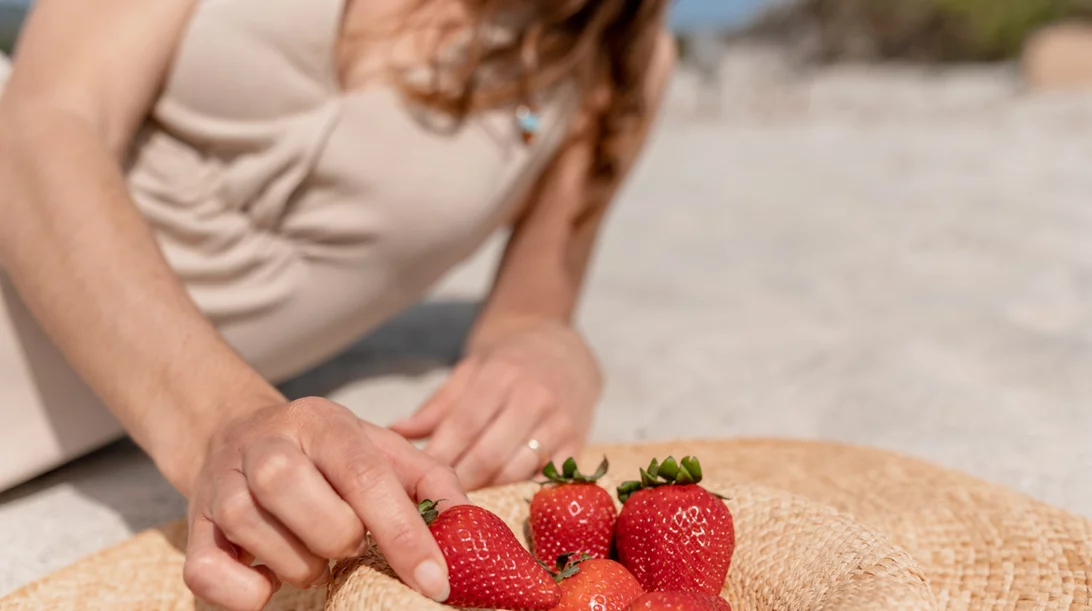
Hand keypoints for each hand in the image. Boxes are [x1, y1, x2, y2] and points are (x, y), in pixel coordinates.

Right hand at [181, 397, 468, 610]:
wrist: (233, 434)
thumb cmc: (322, 452)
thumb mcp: (378, 448)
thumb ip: (430, 479)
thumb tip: (467, 525)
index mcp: (321, 424)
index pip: (367, 478)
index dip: (405, 535)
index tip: (434, 581)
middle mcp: (267, 448)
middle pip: (319, 517)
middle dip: (345, 543)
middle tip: (346, 539)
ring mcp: (222, 488)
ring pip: (271, 549)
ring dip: (304, 566)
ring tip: (310, 547)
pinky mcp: (192, 529)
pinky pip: (212, 579)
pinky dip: (247, 592)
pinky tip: (268, 573)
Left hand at [391, 319, 601, 489]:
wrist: (563, 347)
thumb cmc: (509, 362)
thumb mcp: (470, 370)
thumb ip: (437, 405)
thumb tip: (397, 432)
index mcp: (501, 375)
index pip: (464, 424)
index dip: (440, 455)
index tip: (417, 477)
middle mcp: (534, 397)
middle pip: (489, 453)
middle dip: (459, 480)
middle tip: (438, 497)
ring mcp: (560, 421)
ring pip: (518, 469)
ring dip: (488, 489)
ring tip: (465, 498)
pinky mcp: (578, 441)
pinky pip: (548, 477)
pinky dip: (524, 490)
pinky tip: (503, 495)